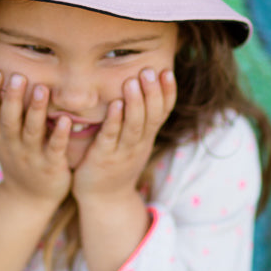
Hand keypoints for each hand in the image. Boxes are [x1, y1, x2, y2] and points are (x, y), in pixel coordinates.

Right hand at [0, 70, 71, 206]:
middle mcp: (13, 144)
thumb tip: (1, 78)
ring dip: (36, 110)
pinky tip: (65, 120)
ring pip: (31, 131)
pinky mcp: (50, 166)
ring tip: (41, 89)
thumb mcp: (5, 139)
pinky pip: (55, 149)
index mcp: (1, 135)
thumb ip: (5, 113)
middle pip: (9, 118)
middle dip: (12, 97)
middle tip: (17, 75)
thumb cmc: (20, 160)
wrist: (29, 200)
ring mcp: (31, 156)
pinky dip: (59, 135)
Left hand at [72, 68, 176, 203]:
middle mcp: (139, 144)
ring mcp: (122, 152)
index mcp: (147, 137)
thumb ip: (139, 120)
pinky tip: (114, 104)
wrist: (105, 200)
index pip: (162, 112)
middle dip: (152, 93)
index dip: (167, 93)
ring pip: (133, 126)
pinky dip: (114, 120)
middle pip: (151, 116)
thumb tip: (145, 89)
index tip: (167, 71)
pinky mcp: (104, 158)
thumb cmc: (117, 164)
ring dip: (135, 103)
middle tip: (150, 70)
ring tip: (133, 81)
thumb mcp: (135, 142)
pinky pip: (111, 137)